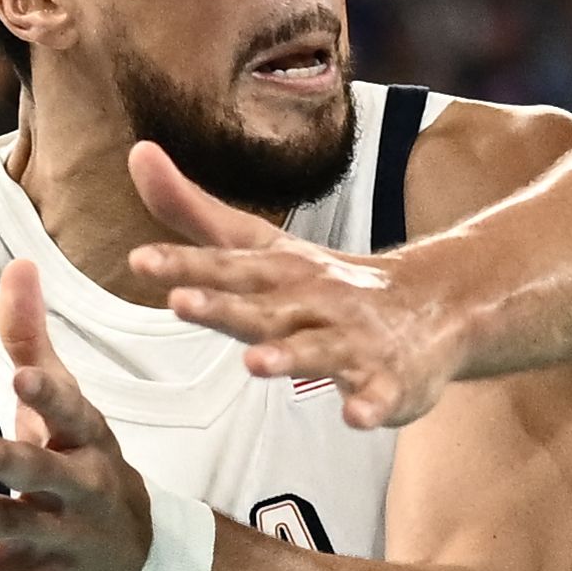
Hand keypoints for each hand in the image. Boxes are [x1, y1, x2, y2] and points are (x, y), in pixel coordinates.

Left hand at [0, 259, 161, 570]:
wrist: (139, 555)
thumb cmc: (87, 463)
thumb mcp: (69, 405)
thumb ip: (33, 339)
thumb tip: (18, 264)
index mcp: (86, 439)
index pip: (71, 411)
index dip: (48, 393)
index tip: (21, 374)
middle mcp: (78, 486)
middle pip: (42, 469)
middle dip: (6, 457)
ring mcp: (57, 534)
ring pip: (12, 526)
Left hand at [126, 141, 463, 429]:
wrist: (433, 305)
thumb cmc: (325, 283)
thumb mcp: (261, 248)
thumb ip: (196, 214)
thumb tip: (138, 155)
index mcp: (280, 272)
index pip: (227, 265)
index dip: (184, 264)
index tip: (140, 262)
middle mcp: (313, 303)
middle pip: (263, 307)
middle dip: (224, 307)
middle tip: (181, 303)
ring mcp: (353, 341)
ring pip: (318, 351)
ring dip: (288, 356)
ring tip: (255, 364)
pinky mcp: (388, 381)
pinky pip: (380, 396)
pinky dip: (371, 406)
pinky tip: (356, 416)